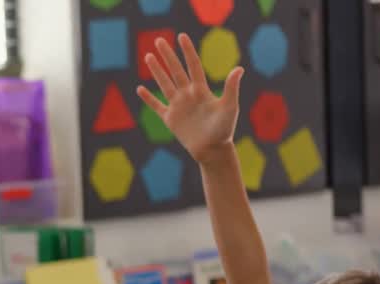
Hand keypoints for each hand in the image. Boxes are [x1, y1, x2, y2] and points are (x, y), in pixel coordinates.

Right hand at [136, 33, 243, 164]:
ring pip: (164, 84)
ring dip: (156, 70)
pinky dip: (148, 99)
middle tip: (159, 40)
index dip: (187, 51)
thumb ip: (231, 87)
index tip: (181, 37)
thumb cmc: (224, 129)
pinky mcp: (170, 119)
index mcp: (201, 90)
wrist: (212, 150)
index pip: (192, 66)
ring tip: (148, 56)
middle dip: (167, 56)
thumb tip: (239, 68)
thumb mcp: (229, 106)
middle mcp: (188, 95)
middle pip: (175, 71)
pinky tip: (140, 88)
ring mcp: (178, 106)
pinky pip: (156, 106)